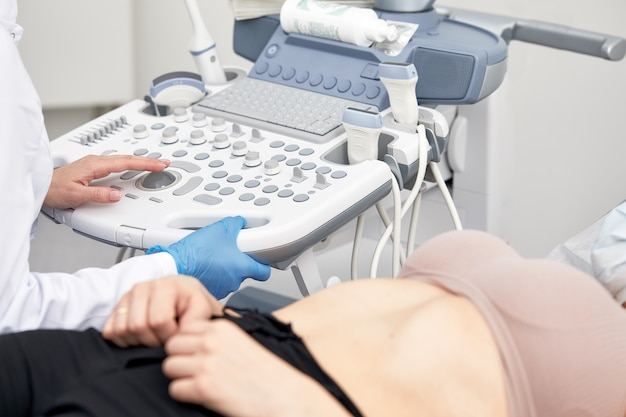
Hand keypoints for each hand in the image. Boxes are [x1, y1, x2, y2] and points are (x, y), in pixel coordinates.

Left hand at [44, 154, 169, 208]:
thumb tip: (117, 194)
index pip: (126, 162)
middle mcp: (96, 161)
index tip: (159, 164)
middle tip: (164, 163)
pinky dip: (130, 163)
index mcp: (95, 165)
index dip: (145, 163)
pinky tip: (133, 166)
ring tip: (154, 164)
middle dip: (148, 160)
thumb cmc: (54, 190)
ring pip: (123, 159)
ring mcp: (95, 163)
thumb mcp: (77, 196)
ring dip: (140, 161)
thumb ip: (98, 194)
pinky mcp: (93, 167)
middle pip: (128, 158)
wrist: (41, 186)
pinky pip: (117, 162)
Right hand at [102, 275, 220, 346]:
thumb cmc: (191, 303)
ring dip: (139, 341)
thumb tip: (181, 334)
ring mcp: (126, 297)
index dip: (170, 335)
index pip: (158, 321)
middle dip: (154, 340)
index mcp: (165, 285)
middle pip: (138, 326)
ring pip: (122, 330)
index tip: (179, 334)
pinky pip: (110, 331)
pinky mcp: (116, 308)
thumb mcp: (203, 308)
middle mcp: (142, 287)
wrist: (183, 297)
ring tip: (155, 336)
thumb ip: (196, 320)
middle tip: (166, 338)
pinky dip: (124, 340)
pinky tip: (141, 337)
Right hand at [146, 216, 270, 298]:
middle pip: (244, 272)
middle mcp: (234, 281)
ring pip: (229, 277)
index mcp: (242, 267)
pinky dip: (213, 275)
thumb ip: (234, 224)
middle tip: (230, 250)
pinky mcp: (209, 290)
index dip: (264, 264)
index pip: (264, 272)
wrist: (175, 266)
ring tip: (213, 256)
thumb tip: (240, 222)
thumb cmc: (197, 252)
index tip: (263, 260)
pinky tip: (205, 265)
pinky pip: (216, 282)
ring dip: (225, 268)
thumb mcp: (219, 228)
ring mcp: (222, 288)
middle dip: (238, 261)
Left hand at [163, 320, 352, 416]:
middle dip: (179, 359)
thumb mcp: (242, 343)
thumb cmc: (267, 375)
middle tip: (193, 371)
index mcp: (223, 329)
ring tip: (198, 384)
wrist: (283, 397)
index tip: (194, 354)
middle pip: (172, 346)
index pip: (184, 328)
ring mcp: (207, 364)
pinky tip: (202, 396)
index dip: (186, 343)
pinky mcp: (204, 388)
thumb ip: (217, 339)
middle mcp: (212, 342)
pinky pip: (175, 389)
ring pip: (169, 367)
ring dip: (180, 377)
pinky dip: (185, 395)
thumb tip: (189, 344)